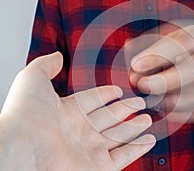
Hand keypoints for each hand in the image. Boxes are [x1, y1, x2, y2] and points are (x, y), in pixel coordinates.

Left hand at [0, 52, 154, 170]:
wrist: (22, 151)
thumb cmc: (24, 116)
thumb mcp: (33, 80)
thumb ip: (46, 66)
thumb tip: (57, 55)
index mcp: (67, 111)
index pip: (92, 100)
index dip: (106, 94)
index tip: (118, 90)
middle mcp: (80, 131)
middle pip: (109, 118)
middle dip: (126, 109)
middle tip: (141, 103)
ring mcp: (90, 150)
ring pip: (119, 137)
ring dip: (135, 128)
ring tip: (148, 120)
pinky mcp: (98, 168)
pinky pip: (123, 157)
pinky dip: (137, 149)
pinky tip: (149, 140)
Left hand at [128, 20, 193, 126]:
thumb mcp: (176, 35)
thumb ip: (151, 42)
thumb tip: (127, 47)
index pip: (179, 45)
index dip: (156, 56)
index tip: (135, 66)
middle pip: (191, 71)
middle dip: (163, 82)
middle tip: (142, 85)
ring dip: (172, 101)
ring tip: (156, 100)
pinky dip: (187, 113)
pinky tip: (172, 110)